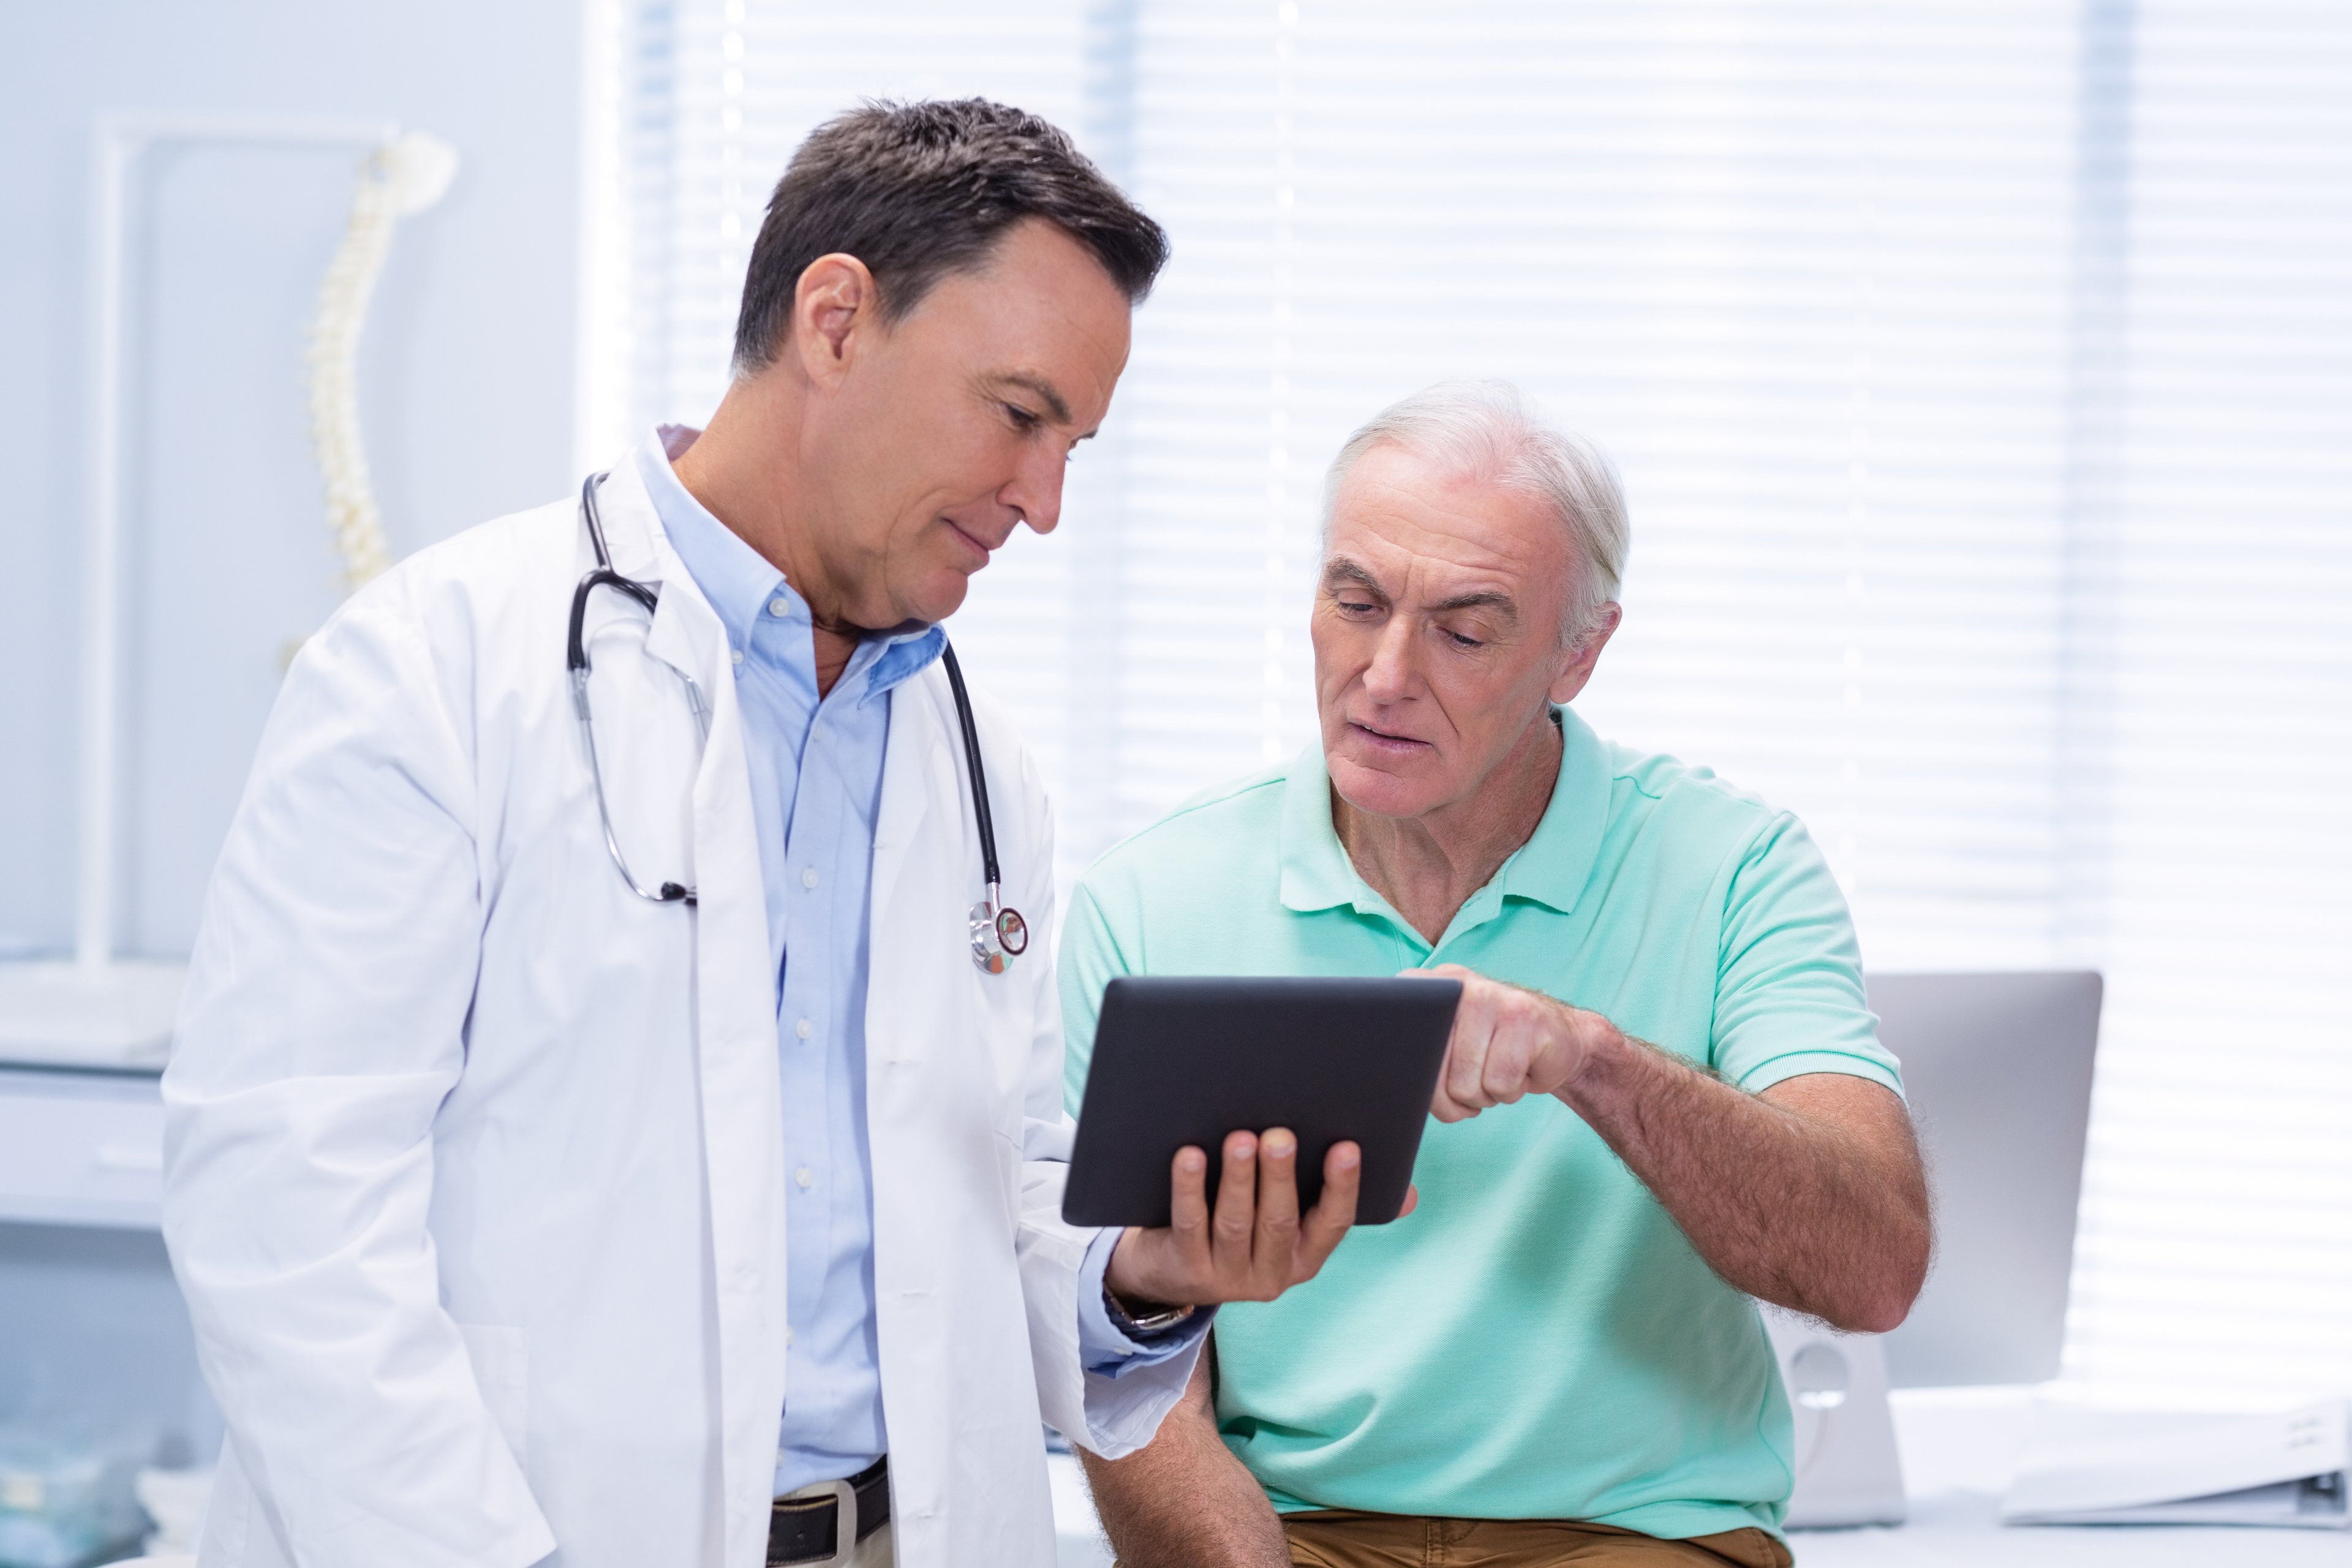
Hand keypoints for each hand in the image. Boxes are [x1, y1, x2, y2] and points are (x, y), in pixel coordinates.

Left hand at [1105, 1128, 1394, 1306]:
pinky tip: (1189, 1156)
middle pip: (1278, 1221)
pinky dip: (1190, 1189)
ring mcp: (1227, 1276)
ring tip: (1240, 1138)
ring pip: (1235, 1223)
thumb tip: (1409, 1196)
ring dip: (1239, 1179)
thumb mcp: (1292, 1220)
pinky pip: (1190, 1224)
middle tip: (1281, 1134)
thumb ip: (1335, 1199)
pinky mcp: (1186, 1268)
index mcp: (1306, 1256)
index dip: (1341, 1186)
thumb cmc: (1245, 1225)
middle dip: (1281, 1176)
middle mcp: (1271, 1273)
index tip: (1346, 1147)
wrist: (1173, 1270)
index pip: (1333, 1223)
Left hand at [1422, 963, 1611, 1122]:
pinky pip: (1501, 1083)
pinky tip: (1520, 1070)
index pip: (1400, 1038)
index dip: (1414, 1074)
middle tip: (1474, 1084)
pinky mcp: (1525, 1017)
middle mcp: (1456, 984)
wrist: (1559, 1040)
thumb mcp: (1450, 1047)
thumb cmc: (1493, 1052)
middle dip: (1454, 1097)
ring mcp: (1492, 996)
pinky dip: (1510, 1092)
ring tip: (1498, 1072)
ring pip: (1467, 1084)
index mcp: (1428, 988)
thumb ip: (1421, 1058)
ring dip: (1486, 1095)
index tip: (1428, 1081)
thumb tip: (1405, 1087)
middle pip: (1433, 1072)